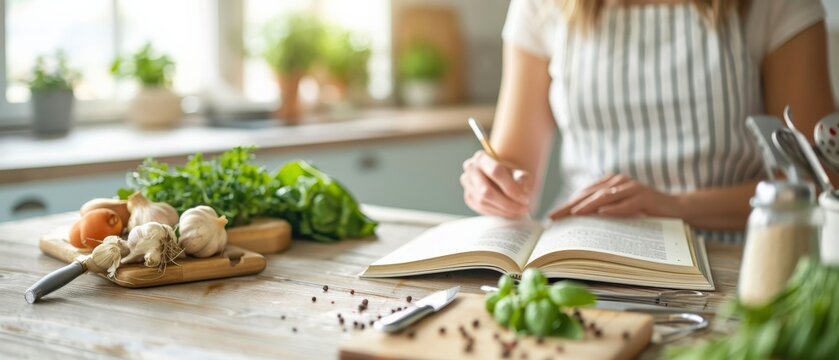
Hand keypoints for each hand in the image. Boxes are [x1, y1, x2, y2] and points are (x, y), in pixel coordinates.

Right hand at [460, 151, 532, 217]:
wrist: (500, 179)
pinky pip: (482, 208)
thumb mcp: (520, 173)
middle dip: (507, 203)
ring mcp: (467, 184)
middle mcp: (471, 169)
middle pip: (487, 191)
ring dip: (503, 209)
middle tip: (523, 208)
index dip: (511, 188)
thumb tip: (522, 189)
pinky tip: (509, 211)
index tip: (525, 199)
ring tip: (519, 211)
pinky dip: (497, 212)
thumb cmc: (511, 175)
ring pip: (483, 201)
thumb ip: (523, 179)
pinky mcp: (469, 197)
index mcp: (482, 157)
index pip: (496, 172)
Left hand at [549, 174, 681, 219]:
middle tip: (555, 216)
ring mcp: (632, 188)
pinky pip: (626, 203)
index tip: (552, 215)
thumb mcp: (621, 210)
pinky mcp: (644, 196)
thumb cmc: (644, 210)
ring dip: (588, 205)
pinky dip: (614, 208)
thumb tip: (576, 221)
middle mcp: (619, 182)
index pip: (584, 193)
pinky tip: (602, 213)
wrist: (675, 208)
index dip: (567, 204)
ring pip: (605, 196)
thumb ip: (603, 210)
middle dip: (570, 206)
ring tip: (573, 213)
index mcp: (611, 183)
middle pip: (590, 194)